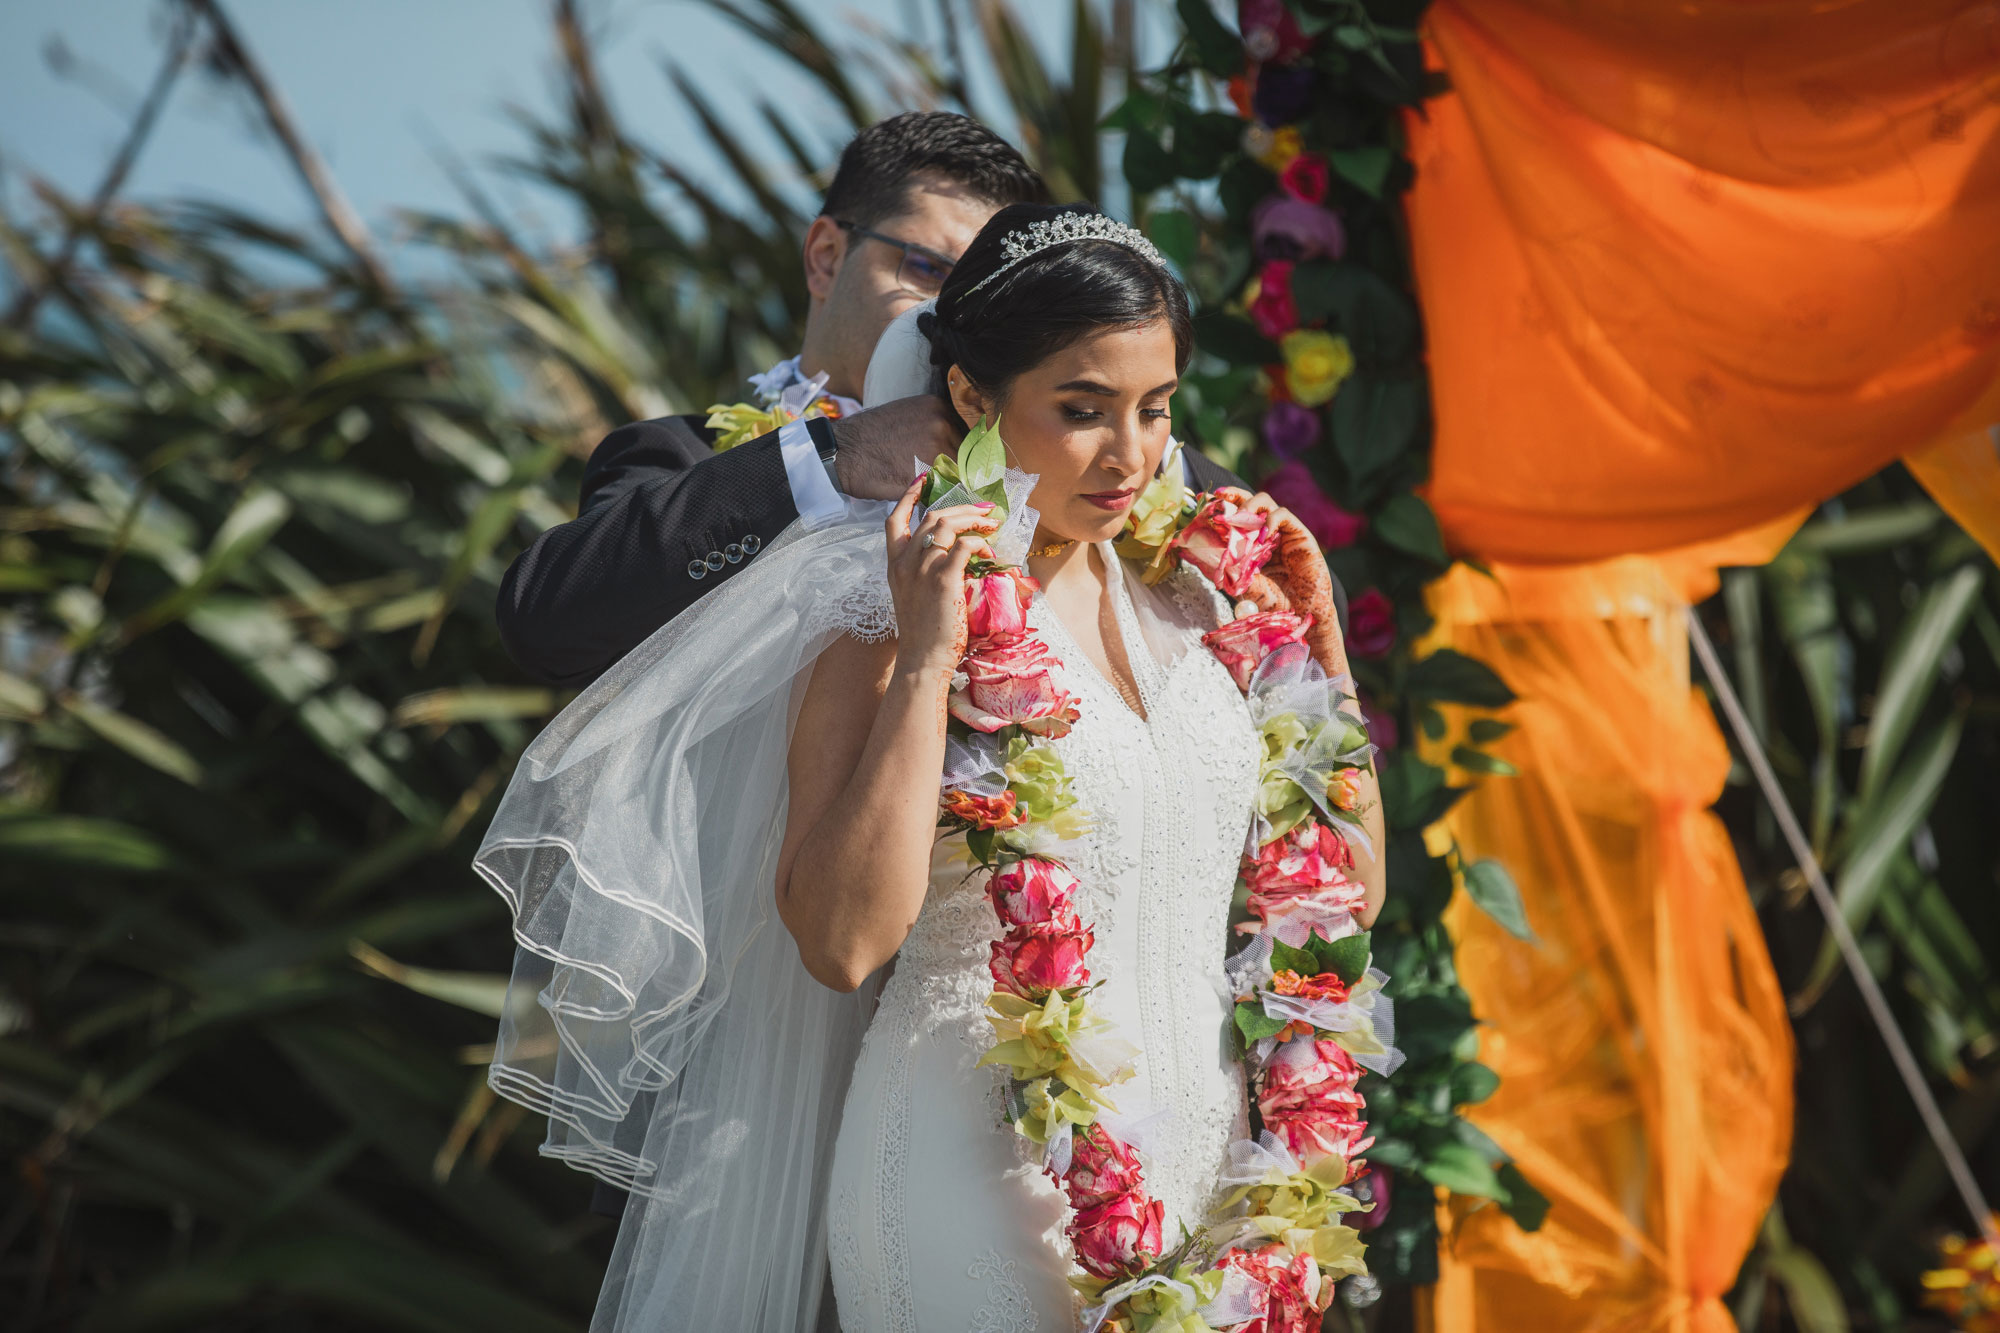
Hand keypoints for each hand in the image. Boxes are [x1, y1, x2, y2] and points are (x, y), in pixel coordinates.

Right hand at [833, 397, 963, 500]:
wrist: (841, 453)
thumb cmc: (868, 437)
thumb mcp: (906, 417)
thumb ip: (932, 426)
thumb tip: (952, 446)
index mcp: (937, 406)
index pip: (966, 433)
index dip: (963, 451)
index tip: (960, 463)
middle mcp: (941, 423)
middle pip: (966, 452)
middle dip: (960, 467)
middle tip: (951, 480)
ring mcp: (935, 447)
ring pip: (959, 471)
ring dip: (952, 483)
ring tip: (939, 489)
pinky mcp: (927, 472)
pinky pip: (945, 487)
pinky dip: (942, 494)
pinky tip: (931, 496)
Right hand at [884, 476, 996, 675]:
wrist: (922, 661)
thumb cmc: (923, 635)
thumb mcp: (913, 597)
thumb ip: (923, 573)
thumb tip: (954, 556)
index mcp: (894, 566)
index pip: (893, 520)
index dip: (908, 497)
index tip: (923, 481)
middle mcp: (904, 562)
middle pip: (931, 517)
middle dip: (961, 506)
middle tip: (984, 508)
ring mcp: (922, 569)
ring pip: (947, 525)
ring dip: (974, 519)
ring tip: (991, 524)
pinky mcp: (943, 579)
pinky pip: (964, 546)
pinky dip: (980, 543)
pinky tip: (989, 553)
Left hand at [1217, 486, 1347, 674]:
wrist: (1302, 614)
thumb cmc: (1275, 602)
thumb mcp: (1245, 586)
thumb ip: (1229, 572)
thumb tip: (1202, 559)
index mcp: (1251, 543)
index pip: (1235, 517)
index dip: (1221, 507)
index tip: (1204, 502)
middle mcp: (1266, 533)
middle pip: (1249, 502)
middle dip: (1233, 496)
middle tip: (1219, 499)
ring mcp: (1282, 532)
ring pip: (1265, 502)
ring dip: (1249, 506)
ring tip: (1239, 520)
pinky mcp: (1299, 534)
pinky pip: (1283, 515)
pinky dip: (1270, 520)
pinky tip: (1263, 536)